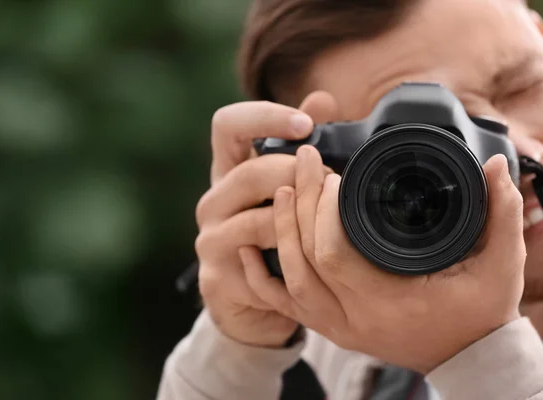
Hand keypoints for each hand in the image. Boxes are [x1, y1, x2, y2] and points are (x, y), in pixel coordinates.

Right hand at [195, 93, 338, 346]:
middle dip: (296, 177)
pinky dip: (290, 265)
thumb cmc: (274, 233)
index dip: (264, 117)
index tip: (305, 125)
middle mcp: (212, 201)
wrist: (250, 301)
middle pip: (249, 173)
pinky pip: (259, 269)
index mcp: (227, 170)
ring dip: (300, 223)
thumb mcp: (286, 187)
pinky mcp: (216, 278)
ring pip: (257, 222)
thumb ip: (301, 145)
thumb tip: (322, 100)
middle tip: (332, 184)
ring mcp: (210, 240)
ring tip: (328, 225)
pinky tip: (311, 265)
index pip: (227, 124)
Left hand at [240, 145, 524, 369]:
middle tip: (306, 163)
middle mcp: (355, 319)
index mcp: (389, 302)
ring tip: (284, 190)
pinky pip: (284, 305)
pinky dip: (260, 278)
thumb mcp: (500, 266)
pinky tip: (245, 250)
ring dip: (281, 232)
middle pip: (305, 260)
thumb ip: (501, 215)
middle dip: (300, 205)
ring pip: (290, 280)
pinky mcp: (331, 327)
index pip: (335, 253)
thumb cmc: (482, 314)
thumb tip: (497, 168)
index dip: (325, 209)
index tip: (333, 172)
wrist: (469, 358)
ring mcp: (338, 326)